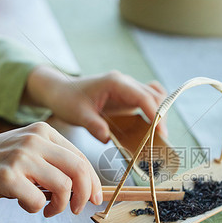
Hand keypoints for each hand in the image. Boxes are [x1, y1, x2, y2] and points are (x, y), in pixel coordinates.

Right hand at [0, 122, 101, 221]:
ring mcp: (20, 156)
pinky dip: (34, 208)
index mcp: (43, 131)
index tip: (96, 199)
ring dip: (59, 205)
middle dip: (85, 195)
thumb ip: (53, 165)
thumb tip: (85, 189)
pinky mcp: (7, 175)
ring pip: (63, 186)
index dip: (93, 182)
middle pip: (78, 170)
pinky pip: (36, 201)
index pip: (80, 158)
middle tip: (78, 211)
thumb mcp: (27, 154)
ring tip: (47, 210)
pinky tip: (23, 203)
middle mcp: (34, 139)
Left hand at [23, 66, 167, 142]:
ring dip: (159, 114)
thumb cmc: (67, 99)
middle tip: (161, 140)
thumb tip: (107, 139)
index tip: (160, 132)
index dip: (155, 114)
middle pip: (153, 96)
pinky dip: (154, 110)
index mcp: (115, 83)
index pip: (143, 96)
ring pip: (154, 97)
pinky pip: (148, 99)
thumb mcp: (77, 114)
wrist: (61, 91)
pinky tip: (151, 127)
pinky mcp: (127, 96)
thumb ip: (93, 125)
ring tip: (158, 135)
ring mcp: (128, 88)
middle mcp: (125, 82)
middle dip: (160, 117)